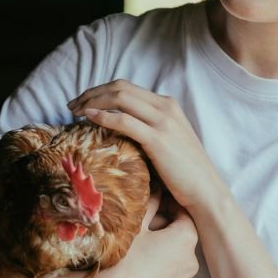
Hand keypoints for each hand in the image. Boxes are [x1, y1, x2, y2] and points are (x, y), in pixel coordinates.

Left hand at [68, 80, 224, 210]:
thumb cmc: (185, 172)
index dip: (100, 91)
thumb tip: (121, 128)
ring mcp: (163, 121)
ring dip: (92, 101)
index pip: (127, 87)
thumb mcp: (168, 141)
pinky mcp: (157, 139)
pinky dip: (103, 116)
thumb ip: (149, 128)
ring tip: (75, 112)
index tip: (83, 102)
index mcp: (168, 104)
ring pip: (120, 98)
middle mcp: (166, 107)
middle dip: (91, 93)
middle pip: (120, 87)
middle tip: (72, 105)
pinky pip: (123, 120)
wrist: (206, 190)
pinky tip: (88, 119)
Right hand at [90, 188, 198, 277]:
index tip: (155, 204)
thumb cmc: (124, 256)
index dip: (169, 206)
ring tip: (142, 248)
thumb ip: (151, 202)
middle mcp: (193, 261)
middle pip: (181, 236)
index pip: (183, 214)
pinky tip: (143, 267)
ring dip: (165, 250)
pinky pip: (172, 275)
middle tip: (144, 226)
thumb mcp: (137, 223)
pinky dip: (162, 269)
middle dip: (166, 229)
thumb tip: (157, 187)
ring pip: (177, 257)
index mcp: (186, 238)